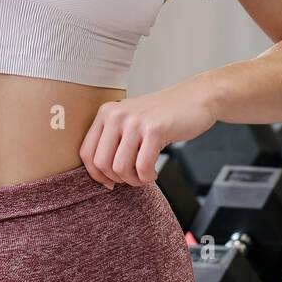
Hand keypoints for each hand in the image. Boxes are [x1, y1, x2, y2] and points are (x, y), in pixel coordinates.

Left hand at [79, 80, 216, 188]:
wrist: (195, 98)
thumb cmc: (162, 116)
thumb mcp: (130, 121)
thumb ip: (112, 142)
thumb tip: (101, 177)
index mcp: (106, 113)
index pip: (86, 153)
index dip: (96, 175)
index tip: (110, 183)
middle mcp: (116, 114)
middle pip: (101, 164)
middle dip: (117, 179)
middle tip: (133, 178)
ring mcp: (135, 121)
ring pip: (120, 168)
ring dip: (134, 180)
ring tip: (145, 175)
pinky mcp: (154, 130)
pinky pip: (143, 168)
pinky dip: (148, 178)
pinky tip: (154, 173)